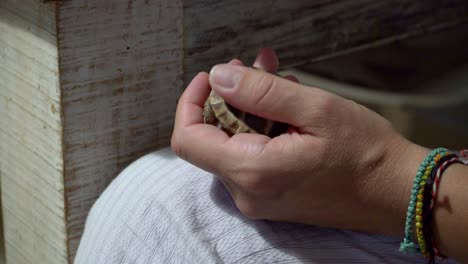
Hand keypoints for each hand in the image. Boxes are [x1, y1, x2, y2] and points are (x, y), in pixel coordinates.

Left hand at [172, 48, 426, 235]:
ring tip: (282, 81)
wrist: (394, 193)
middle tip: (258, 67)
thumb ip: (260, 92)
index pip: (188, 138)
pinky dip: (260, 129)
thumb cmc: (364, 152)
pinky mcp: (270, 199)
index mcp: (251, 170)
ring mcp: (257, 199)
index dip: (191, 101)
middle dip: (229, 97)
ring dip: (249, 109)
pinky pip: (249, 158)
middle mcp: (245, 192)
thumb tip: (218, 77)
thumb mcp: (315, 109)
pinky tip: (287, 107)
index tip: (212, 77)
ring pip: (232, 145)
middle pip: (211, 138)